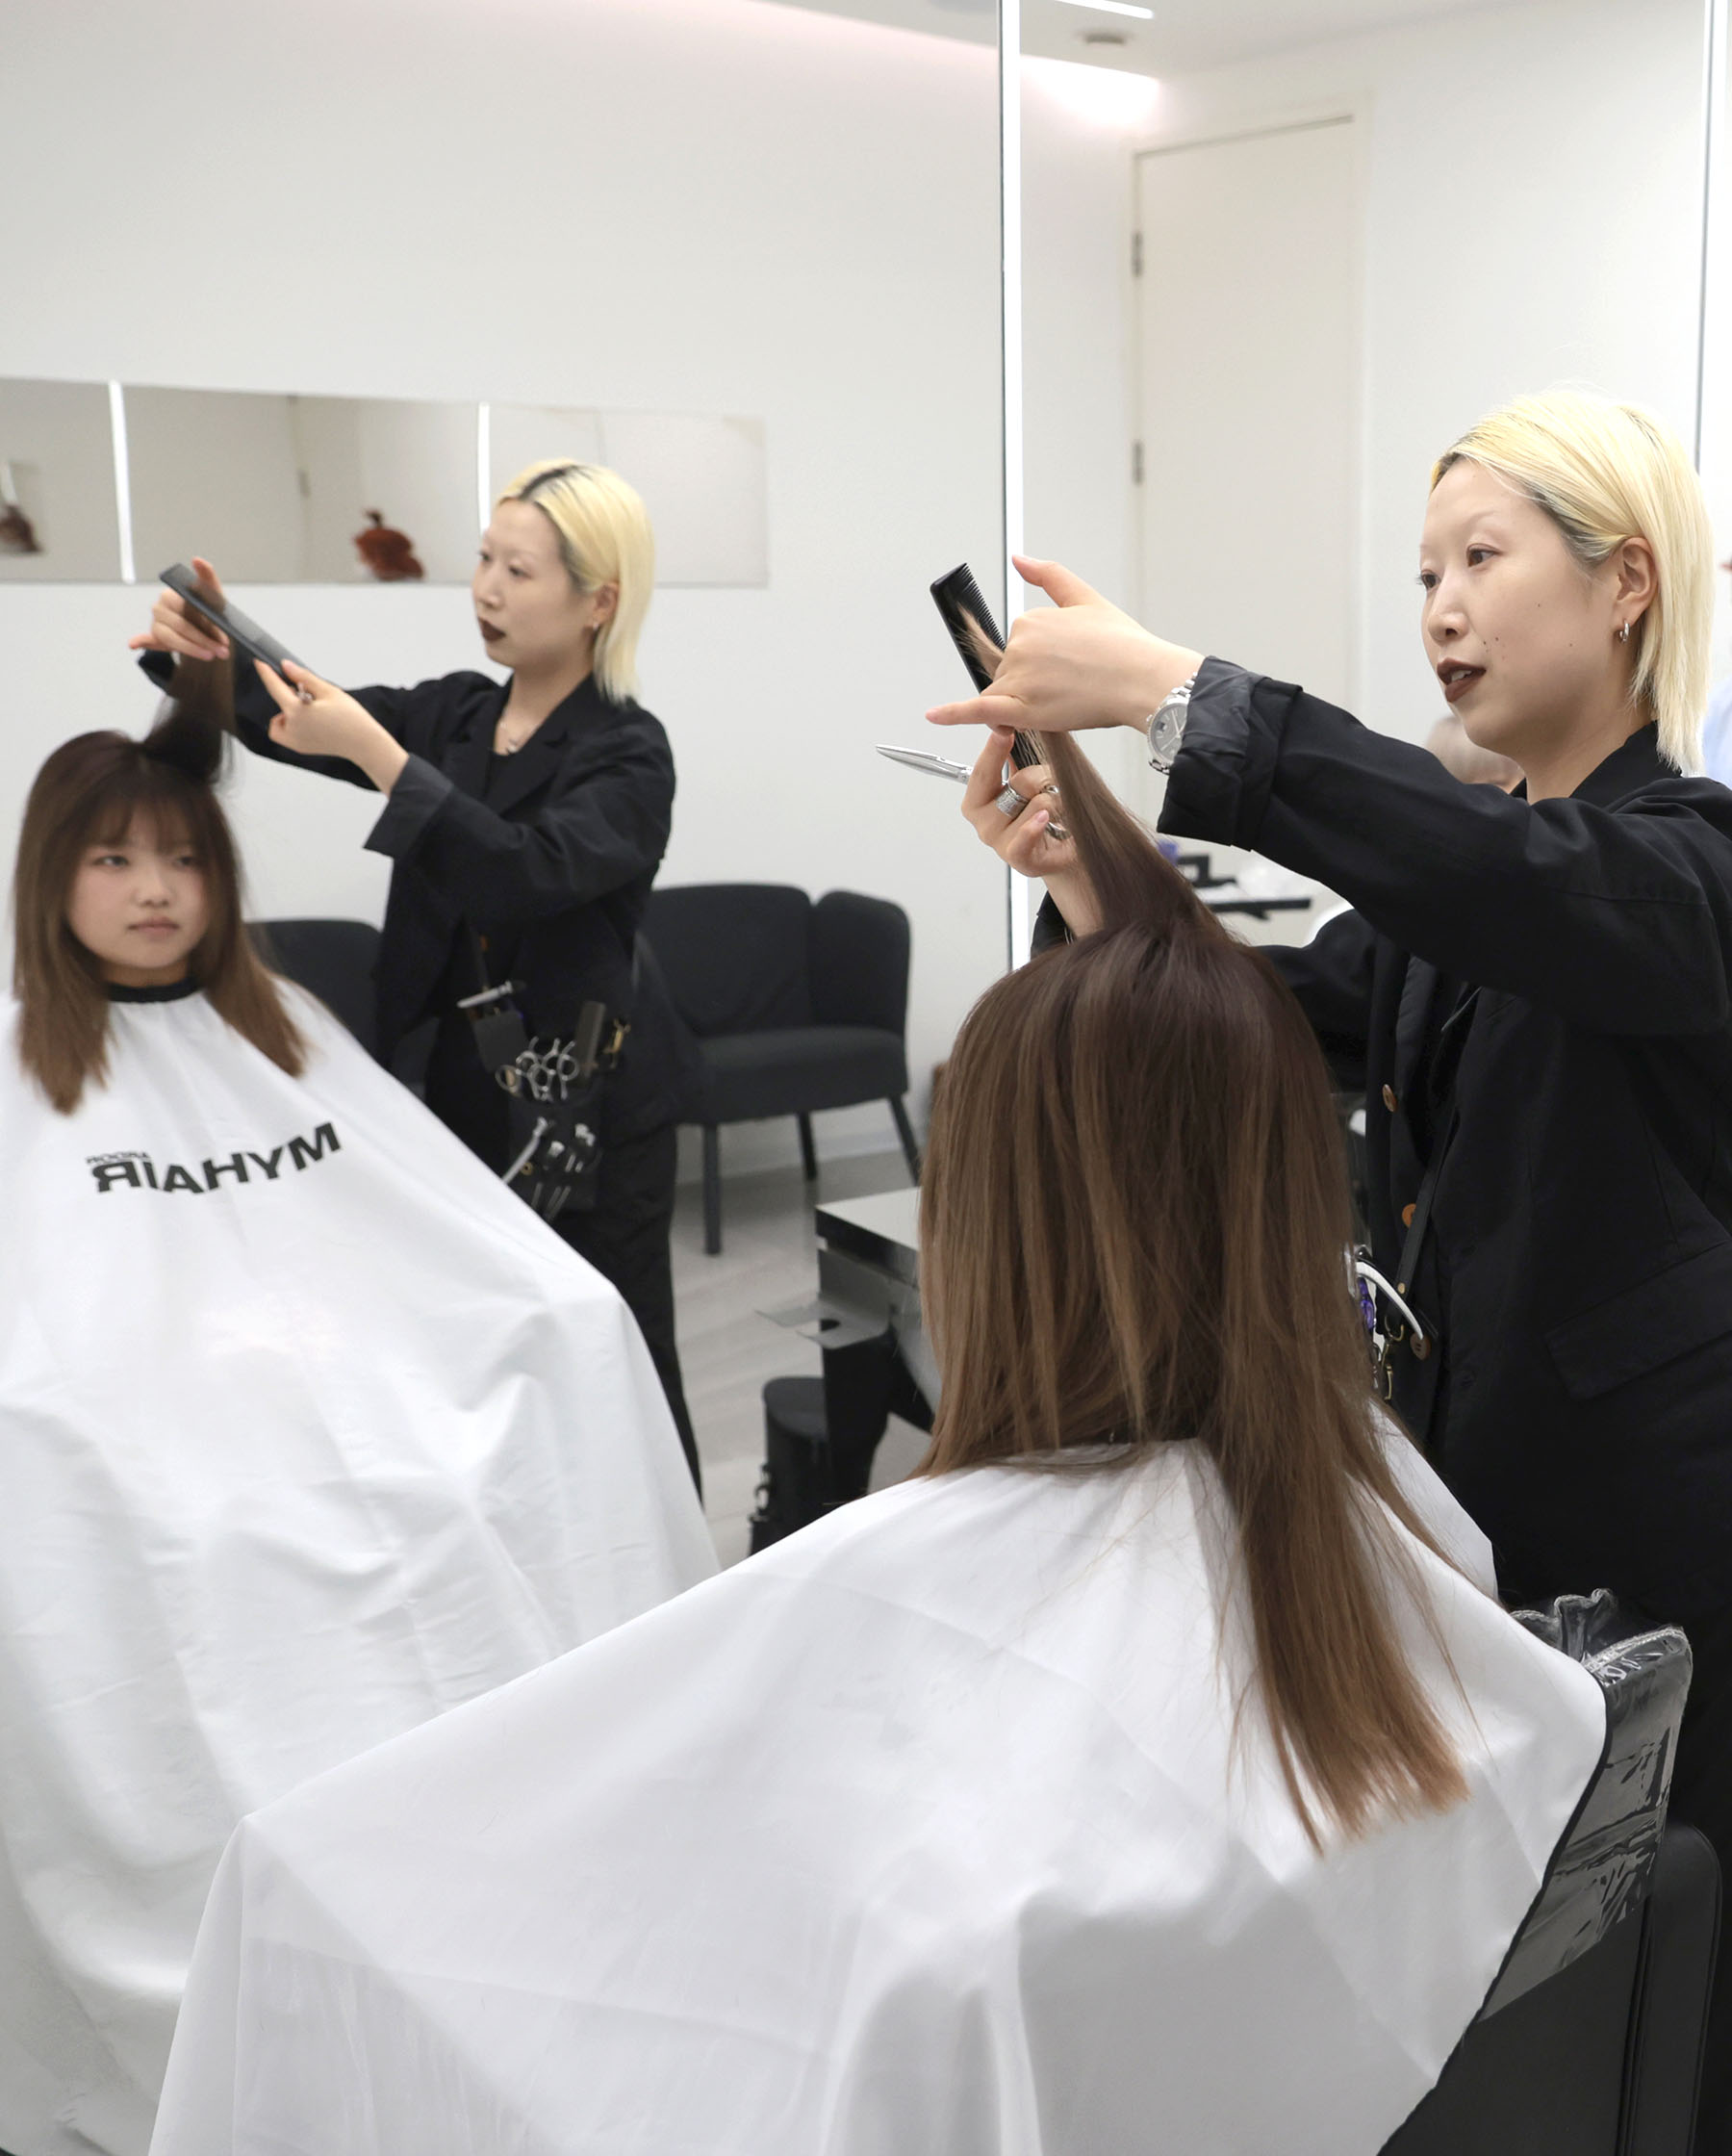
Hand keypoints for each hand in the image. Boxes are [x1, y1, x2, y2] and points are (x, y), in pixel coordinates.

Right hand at [128, 554, 230, 663]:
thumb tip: (198, 560)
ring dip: (193, 649)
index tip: (222, 636)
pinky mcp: (155, 638)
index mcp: (171, 594)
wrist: (207, 629)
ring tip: (212, 656)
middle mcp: (160, 607)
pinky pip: (146, 640)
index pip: (186, 608)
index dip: (206, 624)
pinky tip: (132, 644)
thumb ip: (208, 576)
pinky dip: (139, 641)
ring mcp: (156, 623)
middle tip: (223, 651)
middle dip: (205, 640)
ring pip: (173, 638)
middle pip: (182, 626)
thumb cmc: (209, 610)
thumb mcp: (213, 593)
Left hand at [253, 662, 408, 794]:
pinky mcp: (301, 748)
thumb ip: (304, 677)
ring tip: (310, 710)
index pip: (275, 687)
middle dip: (288, 696)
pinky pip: (285, 734)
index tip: (259, 663)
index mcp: (297, 711)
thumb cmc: (351, 717)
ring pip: (277, 723)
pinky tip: (310, 722)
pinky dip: (291, 726)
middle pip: (278, 705)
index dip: (266, 673)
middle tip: (308, 693)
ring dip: (287, 713)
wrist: (364, 743)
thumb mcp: (328, 691)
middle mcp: (292, 728)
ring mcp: (295, 741)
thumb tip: (286, 666)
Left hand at [927, 555, 1203, 737]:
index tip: (1071, 663)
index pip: (1022, 645)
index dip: (1045, 659)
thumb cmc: (1124, 647)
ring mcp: (1019, 678)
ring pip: (1005, 694)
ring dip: (1024, 701)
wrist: (1143, 679)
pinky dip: (953, 714)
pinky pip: (979, 711)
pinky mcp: (1021, 709)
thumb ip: (1048, 576)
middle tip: (1075, 684)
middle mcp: (1020, 646)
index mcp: (1031, 619)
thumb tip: (1019, 559)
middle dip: (1035, 681)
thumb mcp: (1086, 597)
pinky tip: (934, 716)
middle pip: (1012, 671)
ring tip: (1065, 701)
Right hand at [962, 728, 1101, 937]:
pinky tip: (1045, 819)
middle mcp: (985, 823)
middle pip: (1016, 784)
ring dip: (1055, 802)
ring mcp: (1000, 843)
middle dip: (1040, 777)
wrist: (1065, 851)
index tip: (1003, 730)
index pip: (982, 772)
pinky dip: (1035, 825)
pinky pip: (1024, 837)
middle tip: (1050, 781)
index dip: (993, 750)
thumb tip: (1011, 726)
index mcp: (978, 802)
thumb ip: (1016, 760)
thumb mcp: (1028, 782)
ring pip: (1036, 804)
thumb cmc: (1044, 816)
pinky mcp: (1020, 859)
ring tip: (1058, 811)